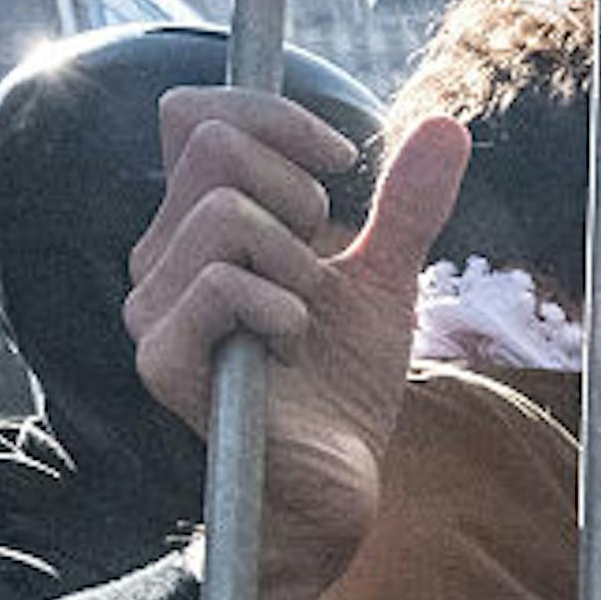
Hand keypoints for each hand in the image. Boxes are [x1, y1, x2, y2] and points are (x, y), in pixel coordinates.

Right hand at [127, 89, 472, 599]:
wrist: (334, 484)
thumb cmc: (343, 385)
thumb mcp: (385, 279)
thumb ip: (407, 205)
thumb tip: (448, 125)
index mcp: (198, 227)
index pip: (195, 116)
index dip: (273, 115)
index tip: (343, 160)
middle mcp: (160, 258)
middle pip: (212, 145)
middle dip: (300, 192)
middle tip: (322, 266)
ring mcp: (152, 310)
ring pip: (224, 216)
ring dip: (298, 266)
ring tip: (305, 321)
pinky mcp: (161, 360)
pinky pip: (223, 287)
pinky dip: (285, 313)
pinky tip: (291, 352)